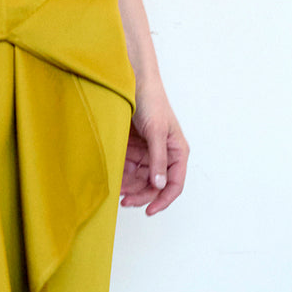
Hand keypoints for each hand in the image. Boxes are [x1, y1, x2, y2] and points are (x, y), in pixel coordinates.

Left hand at [120, 80, 188, 215]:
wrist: (132, 80)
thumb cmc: (151, 100)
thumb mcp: (155, 131)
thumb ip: (158, 159)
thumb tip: (160, 184)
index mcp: (177, 152)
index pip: (175, 184)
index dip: (163, 200)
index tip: (149, 211)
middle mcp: (164, 155)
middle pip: (155, 184)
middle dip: (141, 194)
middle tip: (124, 201)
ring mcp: (148, 152)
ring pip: (141, 179)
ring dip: (130, 186)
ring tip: (117, 190)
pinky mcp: (134, 148)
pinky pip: (129, 168)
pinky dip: (122, 175)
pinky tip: (114, 179)